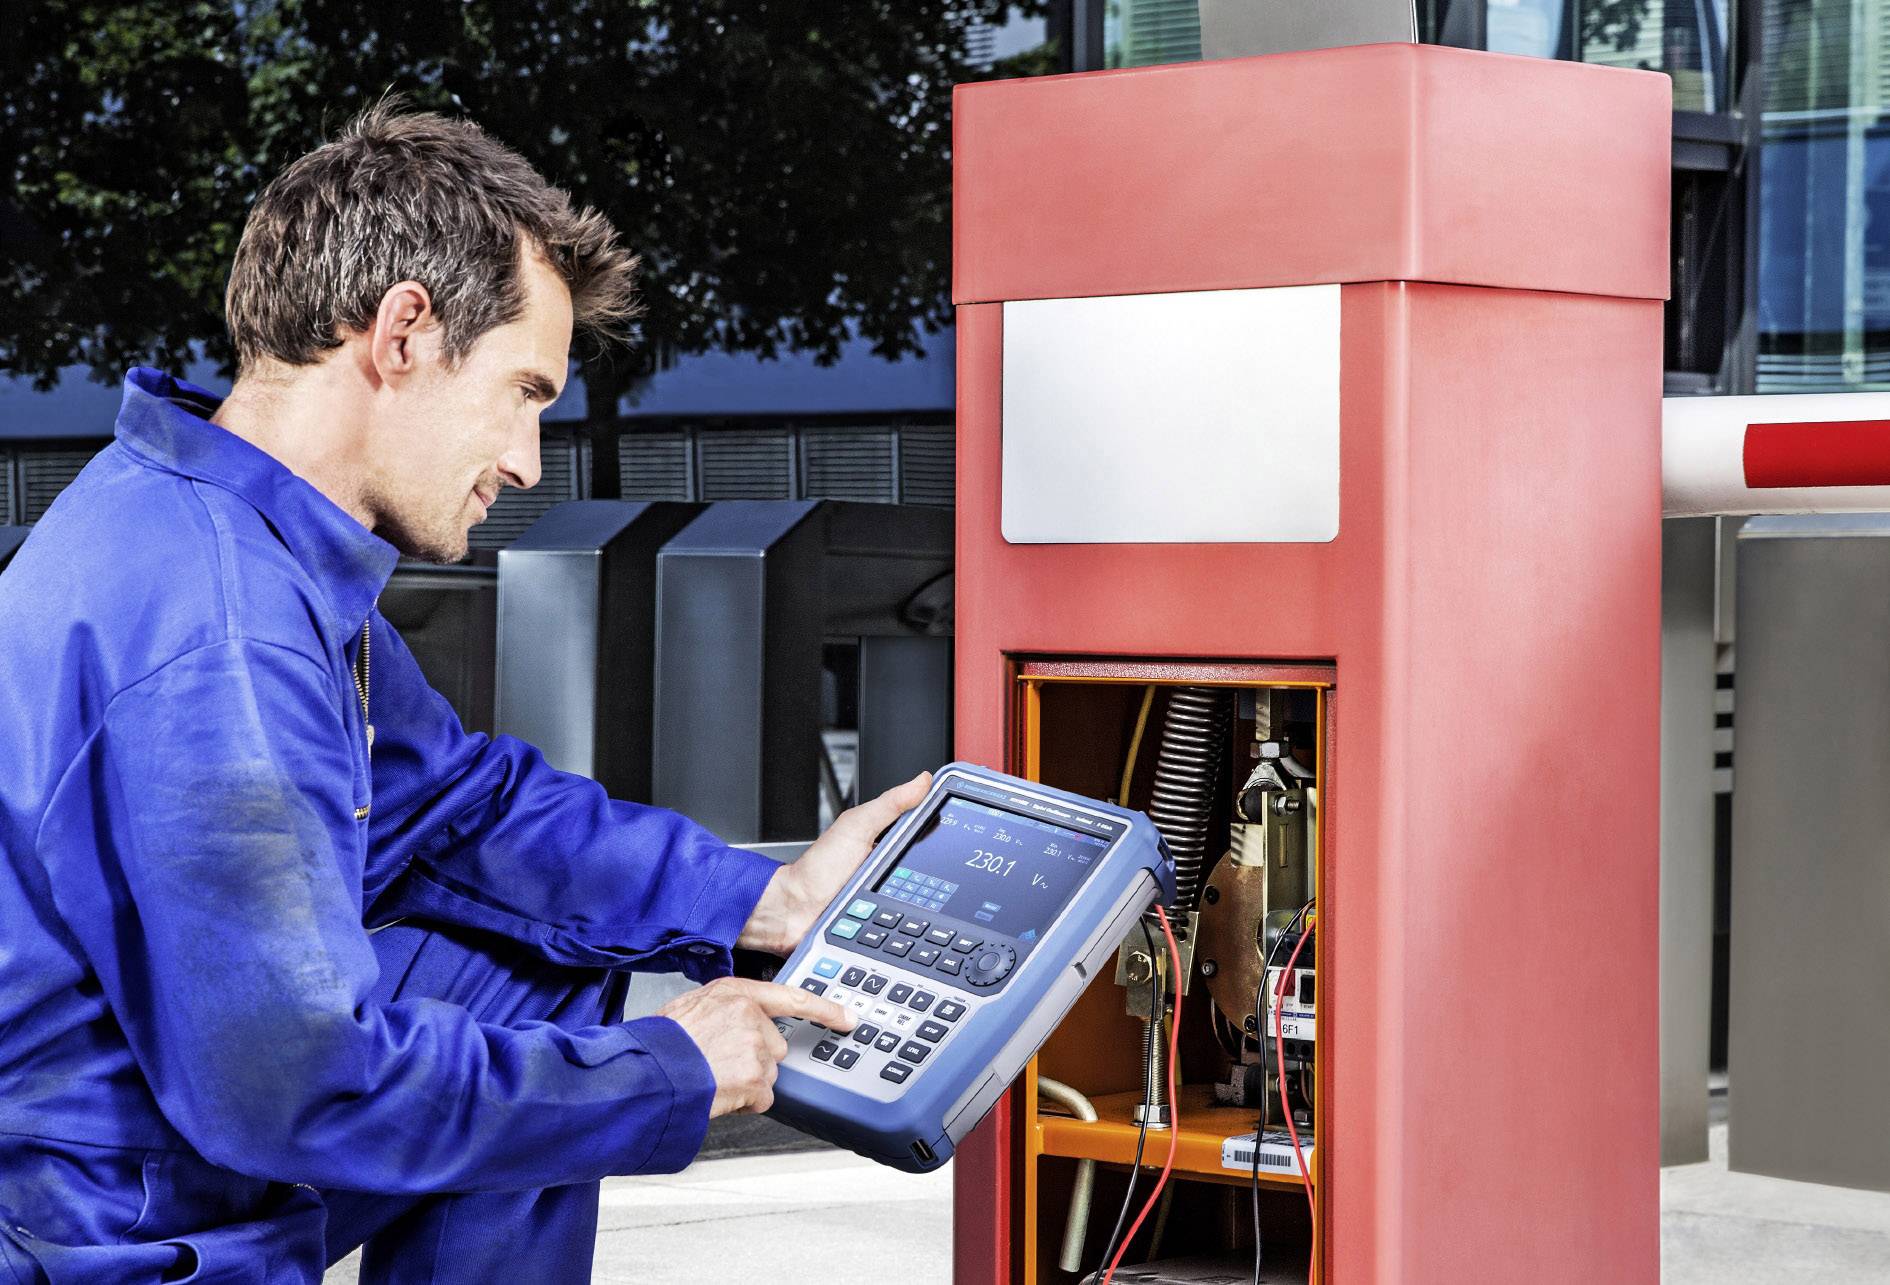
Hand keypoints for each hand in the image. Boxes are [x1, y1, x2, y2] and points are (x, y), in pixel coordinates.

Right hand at [657, 977, 853, 1116]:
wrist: (647, 1073)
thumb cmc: (661, 1044)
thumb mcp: (691, 1007)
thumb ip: (722, 1010)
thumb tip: (732, 1024)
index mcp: (735, 993)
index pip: (791, 997)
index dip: (824, 1009)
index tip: (847, 1018)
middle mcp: (750, 1016)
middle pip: (774, 1047)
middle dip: (753, 1060)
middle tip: (718, 1063)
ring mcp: (755, 1047)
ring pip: (766, 1074)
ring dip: (745, 1082)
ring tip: (712, 1077)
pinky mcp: (755, 1078)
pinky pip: (761, 1098)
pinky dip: (743, 1102)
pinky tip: (718, 1093)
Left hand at [738, 772, 931, 955]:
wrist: (795, 910)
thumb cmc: (818, 869)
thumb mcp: (857, 826)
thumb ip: (889, 804)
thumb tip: (921, 781)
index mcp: (888, 842)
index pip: (925, 834)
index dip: (942, 832)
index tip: (954, 831)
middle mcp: (892, 870)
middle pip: (930, 871)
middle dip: (934, 876)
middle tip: (920, 873)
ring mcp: (889, 897)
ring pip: (923, 900)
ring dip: (922, 902)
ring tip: (906, 897)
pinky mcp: (886, 923)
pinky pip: (907, 923)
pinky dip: (909, 924)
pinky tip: (906, 921)